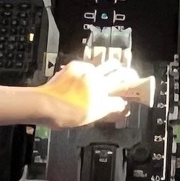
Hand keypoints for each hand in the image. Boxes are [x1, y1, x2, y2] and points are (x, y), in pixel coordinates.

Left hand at [33, 59, 148, 128]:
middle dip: (122, 71)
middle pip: (114, 66)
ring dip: (107, 70)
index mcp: (101, 88)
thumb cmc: (66, 114)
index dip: (132, 82)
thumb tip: (121, 104)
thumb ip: (110, 107)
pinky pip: (86, 67)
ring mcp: (83, 70)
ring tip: (105, 80)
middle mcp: (94, 75)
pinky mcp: (72, 67)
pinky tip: (85, 81)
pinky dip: (89, 73)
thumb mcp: (93, 115)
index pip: (124, 80)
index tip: (136, 84)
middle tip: (125, 77)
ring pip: (101, 65)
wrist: (44, 105)